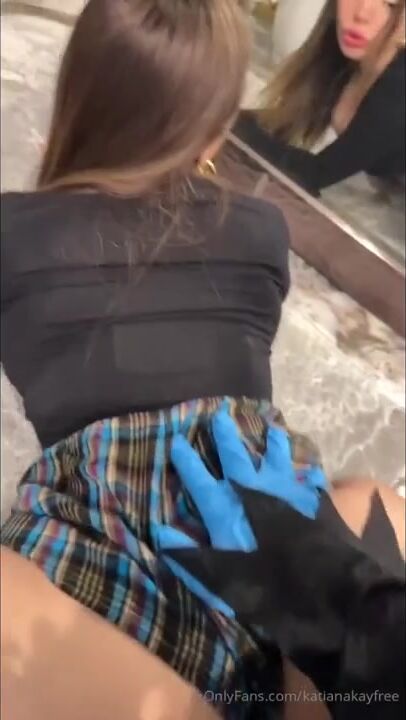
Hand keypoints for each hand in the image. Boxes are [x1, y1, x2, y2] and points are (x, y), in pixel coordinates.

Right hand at [156, 408, 325, 611]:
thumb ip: (190, 557)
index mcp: (228, 511)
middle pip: (238, 458)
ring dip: (273, 443)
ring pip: (279, 459)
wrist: (327, 594)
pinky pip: (312, 481)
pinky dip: (311, 473)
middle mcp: (256, 493)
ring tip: (273, 427)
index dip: (187, 461)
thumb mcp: (221, 582)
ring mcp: (289, 494)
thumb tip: (160, 533)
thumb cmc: (267, 591)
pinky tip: (313, 469)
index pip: (200, 481)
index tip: (176, 440)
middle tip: (220, 413)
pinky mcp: (316, 503)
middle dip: (226, 436)